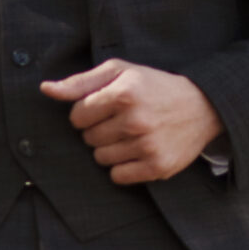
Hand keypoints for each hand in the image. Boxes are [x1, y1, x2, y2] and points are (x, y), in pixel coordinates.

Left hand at [40, 59, 225, 183]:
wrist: (203, 106)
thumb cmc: (153, 86)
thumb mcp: (119, 72)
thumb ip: (80, 82)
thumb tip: (45, 89)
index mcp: (125, 94)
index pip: (77, 116)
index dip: (86, 112)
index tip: (105, 107)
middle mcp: (136, 120)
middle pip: (87, 139)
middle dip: (98, 130)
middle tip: (122, 121)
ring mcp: (148, 146)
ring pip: (100, 158)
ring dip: (110, 149)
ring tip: (131, 134)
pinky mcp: (158, 167)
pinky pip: (117, 177)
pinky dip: (122, 167)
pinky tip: (137, 151)